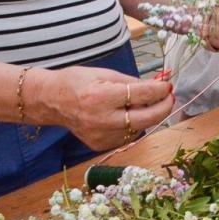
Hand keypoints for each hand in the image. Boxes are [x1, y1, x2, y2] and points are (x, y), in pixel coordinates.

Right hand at [30, 66, 173, 149]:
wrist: (49, 101)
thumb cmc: (77, 82)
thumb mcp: (105, 74)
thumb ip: (134, 82)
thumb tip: (159, 86)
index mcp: (102, 98)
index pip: (143, 95)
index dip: (161, 90)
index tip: (168, 86)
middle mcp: (101, 120)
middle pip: (147, 118)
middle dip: (163, 107)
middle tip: (169, 97)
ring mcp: (100, 136)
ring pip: (139, 129)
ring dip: (148, 116)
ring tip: (142, 104)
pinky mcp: (99, 145)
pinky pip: (127, 136)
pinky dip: (133, 125)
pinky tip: (125, 115)